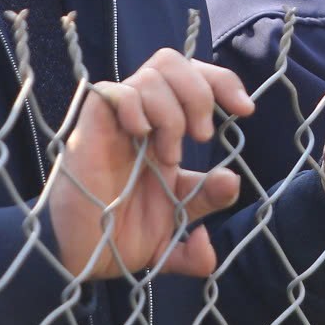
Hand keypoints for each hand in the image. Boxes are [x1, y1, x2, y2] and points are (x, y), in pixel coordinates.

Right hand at [46, 48, 251, 280]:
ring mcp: (116, 122)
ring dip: (171, 110)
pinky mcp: (90, 128)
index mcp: (164, 133)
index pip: (194, 79)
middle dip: (200, 91)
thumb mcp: (177, 226)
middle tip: (201, 136)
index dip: (223, 82)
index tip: (245, 110)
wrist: (79, 261)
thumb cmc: (120, 238)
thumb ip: (205, 206)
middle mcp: (142, 119)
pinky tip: (140, 135)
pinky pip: (113, 90)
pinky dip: (134, 105)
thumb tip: (231, 182)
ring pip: (151, 73)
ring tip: (169, 154)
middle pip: (174, 62)